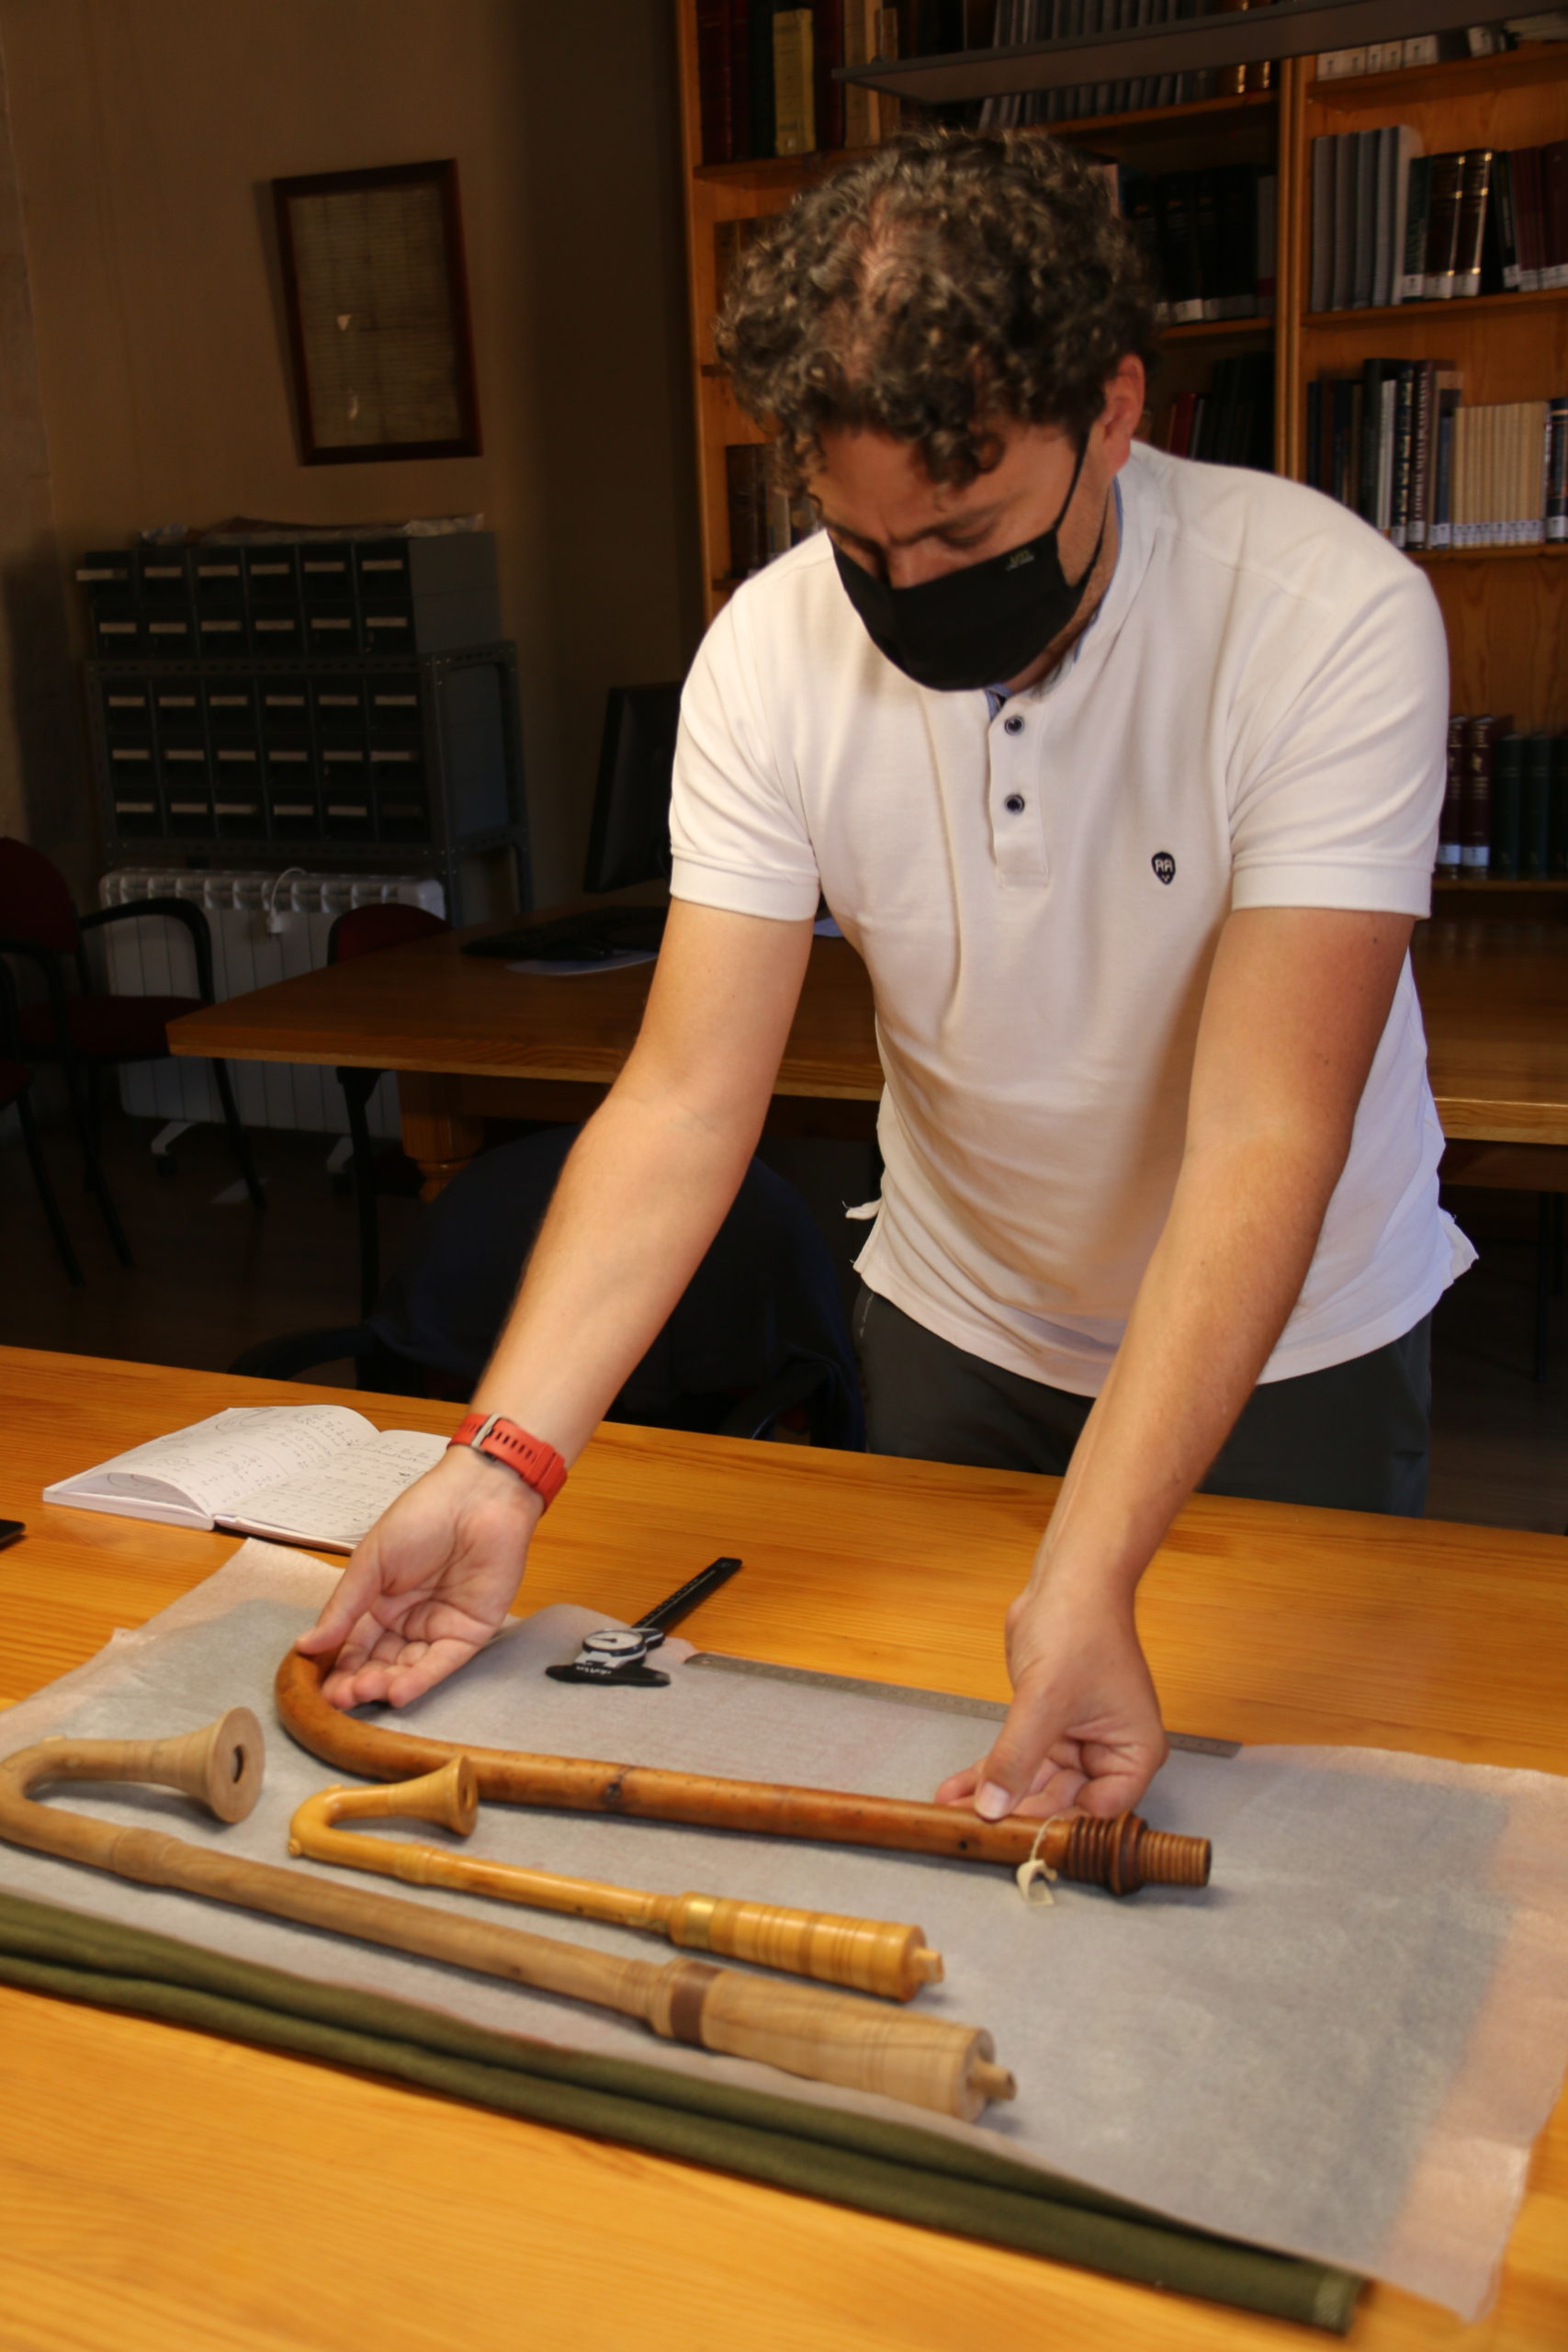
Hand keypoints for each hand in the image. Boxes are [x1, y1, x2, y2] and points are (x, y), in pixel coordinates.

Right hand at [295, 1447, 543, 1709]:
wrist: (477, 1496)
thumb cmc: (422, 1515)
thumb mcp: (371, 1562)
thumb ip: (343, 1608)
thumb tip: (306, 1645)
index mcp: (382, 1601)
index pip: (356, 1644)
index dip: (339, 1667)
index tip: (321, 1690)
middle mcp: (410, 1619)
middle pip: (381, 1661)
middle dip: (360, 1681)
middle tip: (341, 1698)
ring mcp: (440, 1627)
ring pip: (409, 1667)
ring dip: (386, 1683)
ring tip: (364, 1692)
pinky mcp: (471, 1631)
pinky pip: (442, 1662)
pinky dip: (421, 1679)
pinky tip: (397, 1691)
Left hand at [934, 1579, 1166, 1821]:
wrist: (1067, 1581)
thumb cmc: (1082, 1627)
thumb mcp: (1045, 1700)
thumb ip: (1019, 1758)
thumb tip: (995, 1807)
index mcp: (1133, 1752)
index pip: (1097, 1812)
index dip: (1056, 1825)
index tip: (1014, 1835)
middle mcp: (1107, 1753)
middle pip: (1061, 1802)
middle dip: (1015, 1812)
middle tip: (973, 1827)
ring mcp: (1075, 1741)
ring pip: (1031, 1784)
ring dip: (993, 1796)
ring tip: (953, 1813)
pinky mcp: (1044, 1726)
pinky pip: (1015, 1760)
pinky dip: (986, 1773)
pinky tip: (956, 1790)